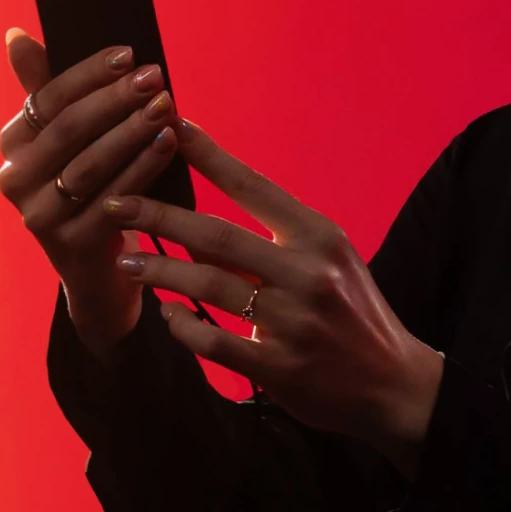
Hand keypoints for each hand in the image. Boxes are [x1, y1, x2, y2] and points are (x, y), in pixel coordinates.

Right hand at [0, 28, 177, 355]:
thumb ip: (44, 88)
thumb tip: (16, 36)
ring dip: (131, 132)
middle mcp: (14, 180)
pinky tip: (168, 143)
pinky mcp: (71, 244)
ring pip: (90, 164)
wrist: (95, 268)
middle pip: (68, 129)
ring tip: (165, 106)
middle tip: (154, 78)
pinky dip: (143, 167)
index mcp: (11, 144)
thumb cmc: (84, 187)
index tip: (129, 55)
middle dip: (114, 100)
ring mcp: (39, 216)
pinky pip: (113, 198)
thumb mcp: (63, 139)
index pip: (47, 99)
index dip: (88, 75)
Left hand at [97, 118, 445, 474]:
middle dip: (159, 215)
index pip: (253, 186)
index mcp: (320, 236)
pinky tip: (166, 314)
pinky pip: (213, 342)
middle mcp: (307, 273)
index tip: (168, 126)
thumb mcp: (330, 257)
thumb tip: (213, 197)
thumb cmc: (353, 312)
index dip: (207, 155)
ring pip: (208, 286)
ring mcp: (293, 323)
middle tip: (115, 202)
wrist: (395, 385)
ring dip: (160, 270)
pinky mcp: (279, 368)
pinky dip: (183, 326)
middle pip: (216, 236)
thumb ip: (279, 232)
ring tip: (127, 258)